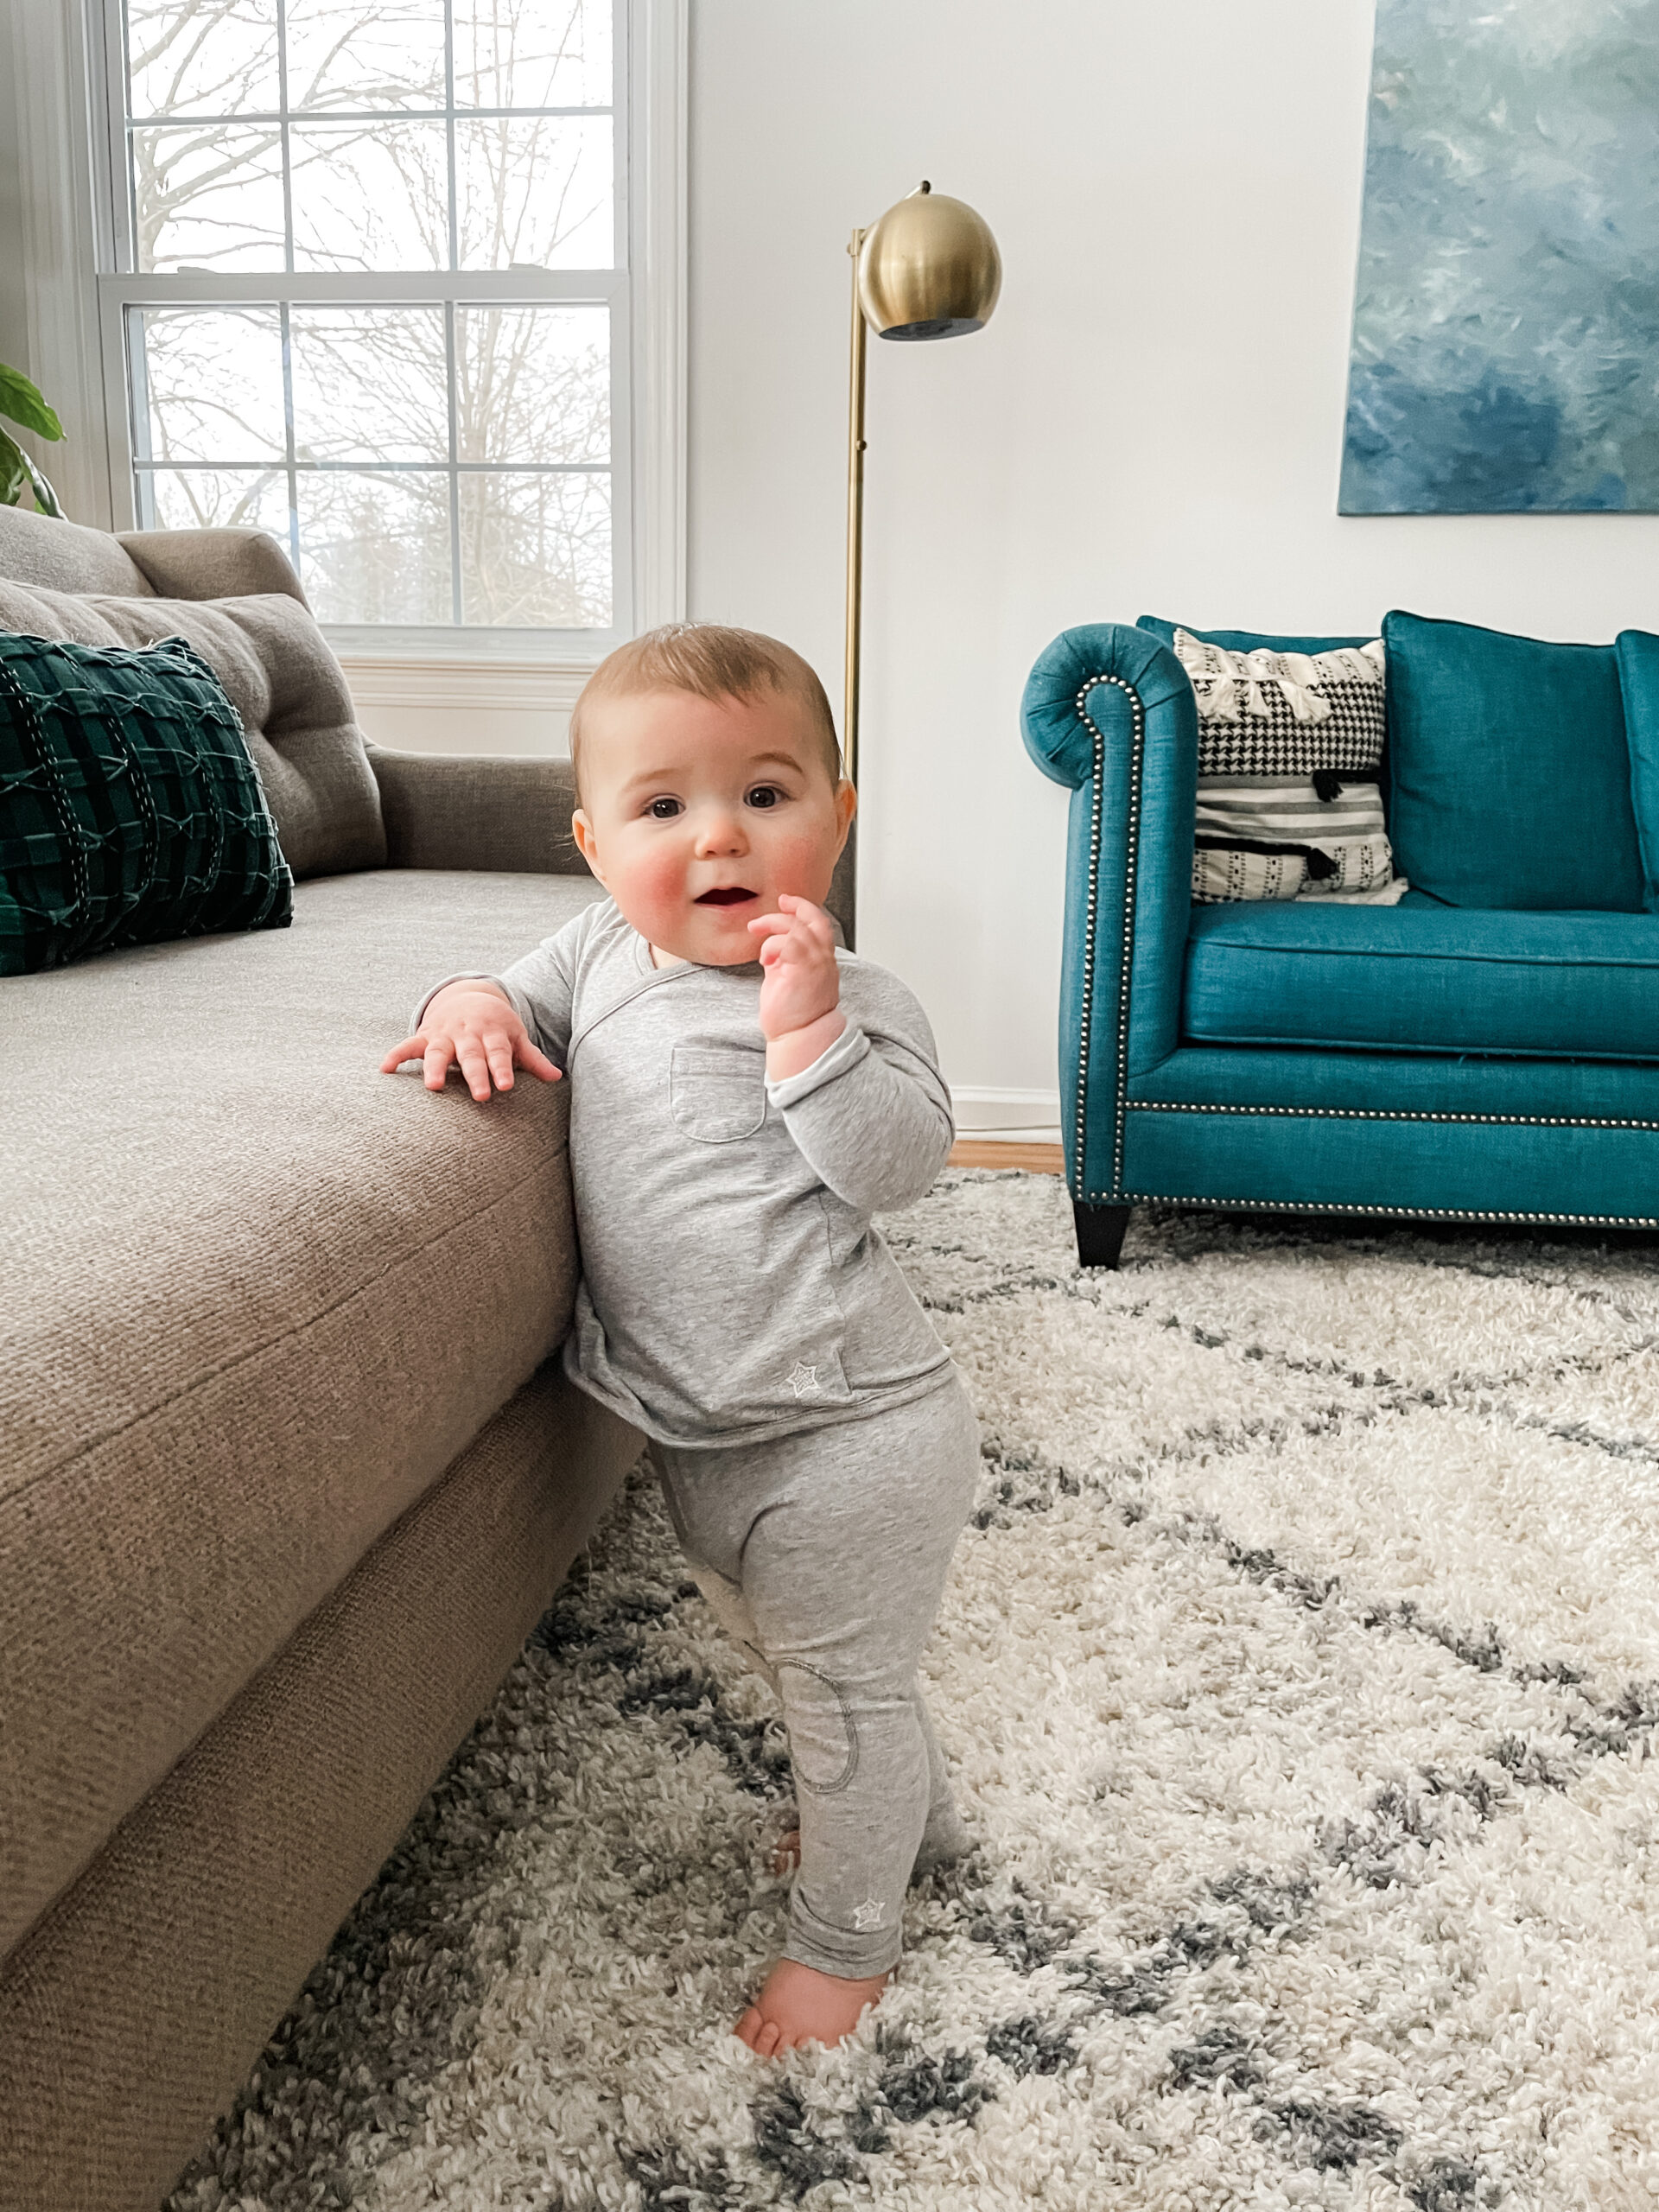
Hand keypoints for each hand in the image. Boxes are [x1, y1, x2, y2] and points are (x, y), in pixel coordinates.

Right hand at [380, 982, 560, 1103]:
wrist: (468, 995)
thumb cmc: (496, 1025)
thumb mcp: (515, 1037)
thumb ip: (532, 1059)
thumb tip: (557, 1077)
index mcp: (492, 1034)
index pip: (498, 1053)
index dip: (502, 1068)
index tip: (506, 1085)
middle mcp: (467, 1034)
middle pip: (471, 1055)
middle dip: (475, 1074)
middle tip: (480, 1096)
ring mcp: (444, 1035)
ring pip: (438, 1052)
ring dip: (434, 1068)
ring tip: (432, 1088)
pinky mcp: (425, 1036)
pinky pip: (408, 1046)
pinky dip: (396, 1056)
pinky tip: (385, 1070)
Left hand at [748, 893, 844, 1078]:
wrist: (800, 1036)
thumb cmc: (793, 1015)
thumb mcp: (787, 979)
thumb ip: (784, 961)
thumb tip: (771, 949)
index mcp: (821, 960)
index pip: (819, 924)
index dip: (803, 909)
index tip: (786, 902)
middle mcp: (823, 959)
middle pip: (814, 919)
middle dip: (794, 907)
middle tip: (777, 904)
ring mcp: (815, 964)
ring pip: (798, 928)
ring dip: (774, 926)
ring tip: (759, 938)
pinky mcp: (802, 971)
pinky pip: (789, 943)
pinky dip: (773, 944)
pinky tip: (765, 959)